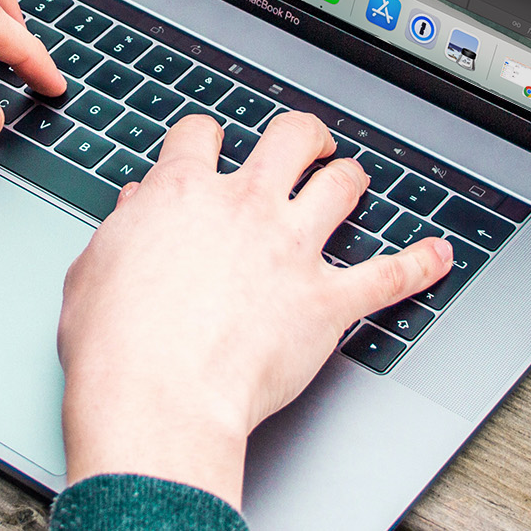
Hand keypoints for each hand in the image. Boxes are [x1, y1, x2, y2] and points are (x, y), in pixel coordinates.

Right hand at [57, 112, 452, 508]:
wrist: (157, 396)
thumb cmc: (116, 344)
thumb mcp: (92, 269)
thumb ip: (122, 229)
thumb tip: (137, 208)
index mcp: (183, 193)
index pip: (202, 134)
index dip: (207, 137)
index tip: (210, 147)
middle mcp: (245, 207)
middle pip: (289, 138)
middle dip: (302, 137)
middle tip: (305, 145)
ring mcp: (292, 250)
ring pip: (341, 186)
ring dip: (350, 179)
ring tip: (351, 180)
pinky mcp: (327, 301)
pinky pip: (389, 275)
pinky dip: (419, 265)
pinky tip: (437, 256)